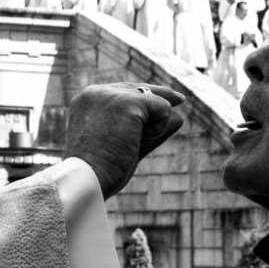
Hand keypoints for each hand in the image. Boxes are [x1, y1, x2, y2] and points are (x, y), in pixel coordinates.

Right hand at [63, 83, 186, 198]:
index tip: (171, 97)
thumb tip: (179, 117)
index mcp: (87, 101)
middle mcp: (96, 92)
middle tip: (181, 98)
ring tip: (129, 146)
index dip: (148, 97)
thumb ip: (148, 130)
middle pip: (140, 90)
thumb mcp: (126, 145)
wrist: (88, 177)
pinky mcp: (127, 102)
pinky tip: (136, 142)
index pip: (124, 92)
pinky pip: (163, 110)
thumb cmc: (102, 169)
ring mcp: (110, 95)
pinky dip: (158, 130)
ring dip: (153, 127)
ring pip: (153, 101)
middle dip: (161, 102)